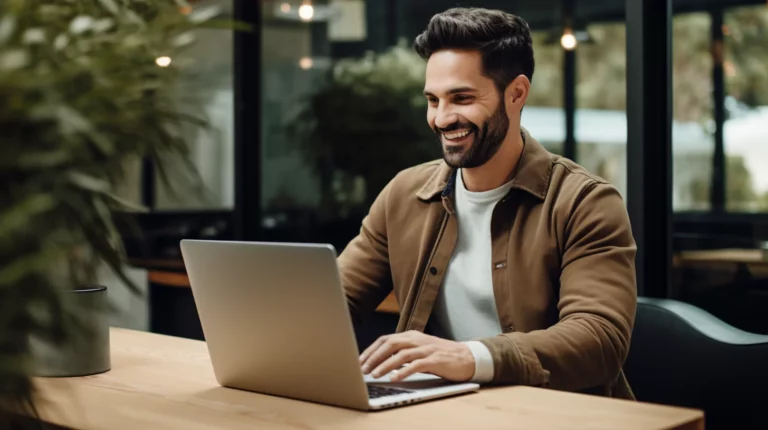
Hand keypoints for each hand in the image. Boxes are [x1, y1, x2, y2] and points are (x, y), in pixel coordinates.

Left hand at [359, 330, 474, 381]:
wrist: (467, 357)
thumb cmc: (440, 356)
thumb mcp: (419, 351)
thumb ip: (403, 353)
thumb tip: (381, 364)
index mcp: (411, 335)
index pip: (385, 339)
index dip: (371, 350)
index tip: (359, 361)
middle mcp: (417, 339)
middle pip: (390, 344)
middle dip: (374, 356)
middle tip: (363, 369)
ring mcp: (426, 348)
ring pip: (401, 354)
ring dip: (386, 365)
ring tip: (375, 375)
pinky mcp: (435, 359)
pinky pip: (416, 365)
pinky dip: (404, 371)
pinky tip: (395, 378)